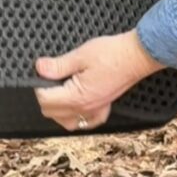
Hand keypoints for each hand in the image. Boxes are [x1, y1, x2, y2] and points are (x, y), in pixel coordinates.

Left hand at [34, 29, 165, 131]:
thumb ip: (58, 66)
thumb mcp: (80, 55)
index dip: (39, 85)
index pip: (45, 99)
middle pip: (52, 113)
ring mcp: (95, 110)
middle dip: (46, 97)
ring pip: (67, 122)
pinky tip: (77, 106)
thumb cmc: (112, 54)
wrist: (136, 55)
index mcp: (76, 96)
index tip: (43, 72)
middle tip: (50, 79)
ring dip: (58, 110)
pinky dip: (79, 117)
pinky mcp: (104, 107)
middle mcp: (85, 108)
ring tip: (60, 92)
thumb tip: (40, 68)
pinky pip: (88, 122)